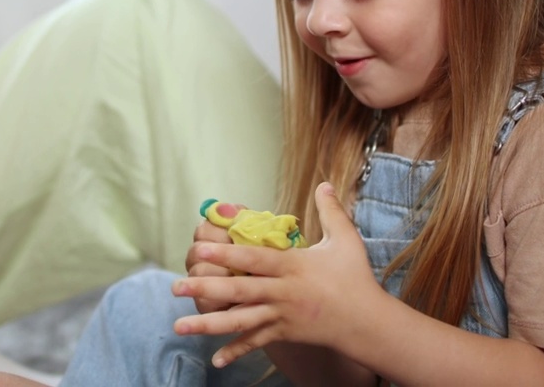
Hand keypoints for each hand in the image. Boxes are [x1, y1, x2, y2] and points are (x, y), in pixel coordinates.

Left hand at [170, 183, 382, 367]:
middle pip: (239, 291)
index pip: (253, 259)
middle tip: (174, 287)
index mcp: (293, 267)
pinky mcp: (284, 334)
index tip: (199, 248)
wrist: (368, 323)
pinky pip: (256, 342)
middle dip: (205, 288)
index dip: (226, 254)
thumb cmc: (356, 279)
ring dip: (208, 324)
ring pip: (240, 321)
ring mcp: (282, 316)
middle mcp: (283, 293)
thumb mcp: (346, 241)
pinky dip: (236, 351)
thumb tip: (324, 183)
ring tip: (179, 326)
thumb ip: (331, 211)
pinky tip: (215, 360)